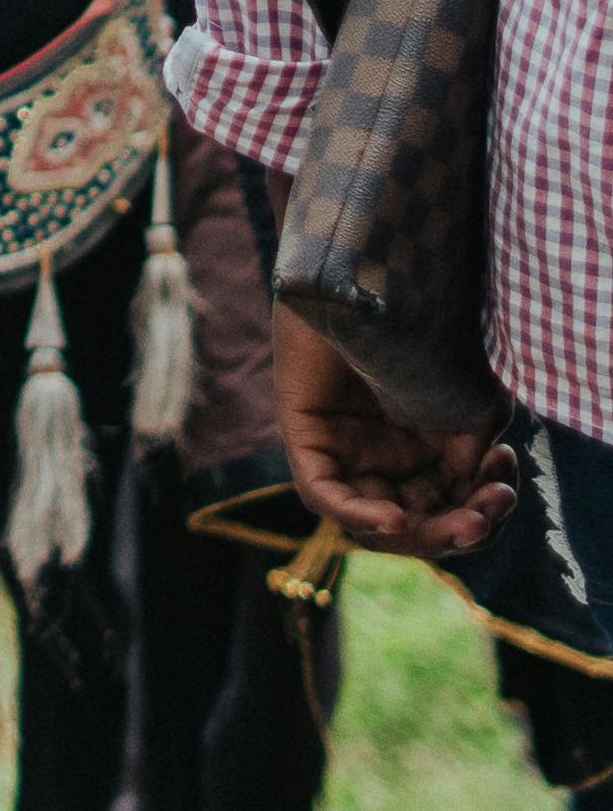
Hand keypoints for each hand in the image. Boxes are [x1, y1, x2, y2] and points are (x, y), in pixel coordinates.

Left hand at [274, 300, 518, 559]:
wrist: (372, 279)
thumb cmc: (424, 335)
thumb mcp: (467, 405)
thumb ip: (472, 458)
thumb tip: (477, 506)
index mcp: (424, 454)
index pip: (452, 508)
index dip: (482, 513)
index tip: (505, 489)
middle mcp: (383, 460)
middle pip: (419, 523)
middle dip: (461, 529)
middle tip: (487, 513)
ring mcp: (343, 453)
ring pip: (376, 521)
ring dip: (425, 531)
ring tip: (465, 519)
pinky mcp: (305, 439)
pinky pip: (324, 494)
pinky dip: (359, 514)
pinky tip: (396, 517)